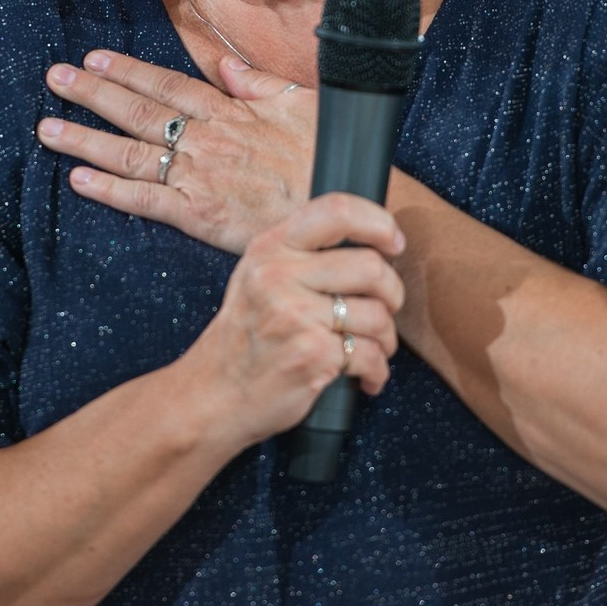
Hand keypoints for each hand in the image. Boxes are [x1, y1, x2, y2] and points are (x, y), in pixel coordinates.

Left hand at [39, 50, 315, 252]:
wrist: (344, 205)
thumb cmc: (330, 157)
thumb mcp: (303, 105)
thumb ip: (259, 84)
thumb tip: (226, 66)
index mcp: (229, 112)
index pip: (167, 85)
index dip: (127, 71)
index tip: (94, 58)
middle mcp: (205, 139)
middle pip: (137, 111)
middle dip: (92, 93)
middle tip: (55, 78)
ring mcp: (198, 176)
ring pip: (130, 152)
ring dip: (85, 138)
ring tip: (47, 127)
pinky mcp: (199, 215)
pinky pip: (144, 200)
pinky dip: (109, 190)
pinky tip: (77, 180)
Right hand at [181, 192, 406, 450]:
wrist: (212, 394)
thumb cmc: (245, 337)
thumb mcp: (257, 277)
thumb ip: (300, 254)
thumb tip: (370, 242)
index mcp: (270, 248)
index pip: (337, 211)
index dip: (378, 222)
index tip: (394, 242)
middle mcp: (279, 276)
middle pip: (371, 267)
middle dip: (392, 294)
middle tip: (385, 310)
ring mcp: (295, 316)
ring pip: (378, 315)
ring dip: (386, 339)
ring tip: (370, 349)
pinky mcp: (311, 355)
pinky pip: (372, 356)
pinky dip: (377, 372)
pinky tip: (364, 377)